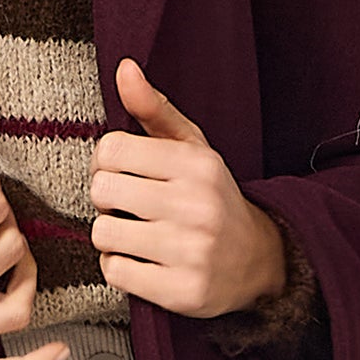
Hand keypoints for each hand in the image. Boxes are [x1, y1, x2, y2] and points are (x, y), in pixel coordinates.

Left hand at [89, 57, 285, 317]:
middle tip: (128, 206)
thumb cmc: (211, 196)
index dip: (105, 162)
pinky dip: (120, 267)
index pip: (110, 150)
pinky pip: (115, 272)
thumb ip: (154, 109)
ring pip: (104, 233)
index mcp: (195, 164)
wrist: (258, 260)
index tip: (122, 172)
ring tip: (136, 234)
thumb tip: (125, 68)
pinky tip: (143, 261)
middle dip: (107, 200)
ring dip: (111, 236)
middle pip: (101, 191)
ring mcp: (190, 251)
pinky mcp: (181, 291)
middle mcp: (196, 205)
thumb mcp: (191, 148)